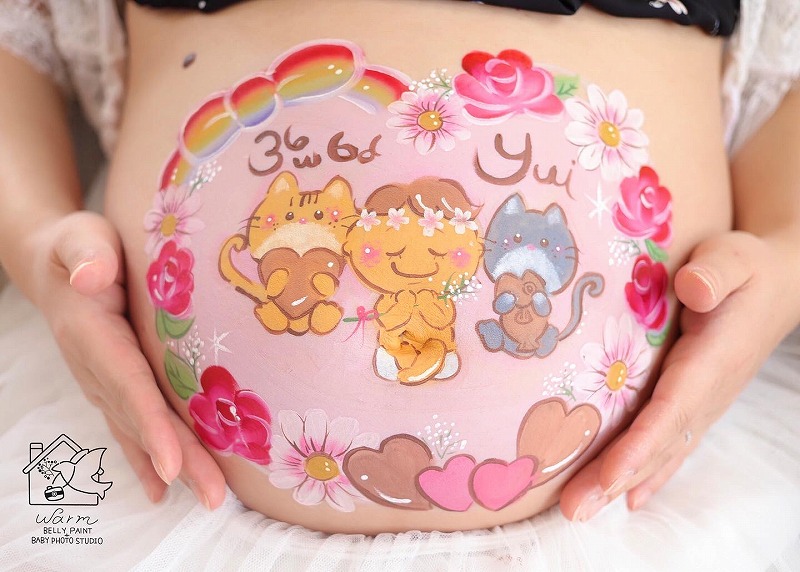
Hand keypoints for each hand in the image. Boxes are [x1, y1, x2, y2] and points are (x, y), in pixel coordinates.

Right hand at [30, 211, 225, 507]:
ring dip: (176, 466)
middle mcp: (97, 370)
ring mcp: (104, 383)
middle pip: (142, 421)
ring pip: (142, 431)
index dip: (151, 425)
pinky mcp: (114, 386)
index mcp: (93, 337)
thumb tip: (89, 275)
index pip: (128, 386)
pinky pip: (132, 427)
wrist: (55, 265)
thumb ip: (86, 254)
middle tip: (212, 497)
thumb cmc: (78, 247)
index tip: (173, 463)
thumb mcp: (81, 238)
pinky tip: (162, 488)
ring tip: (208, 498)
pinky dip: (147, 458)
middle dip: (178, 461)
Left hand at [560, 231, 799, 520]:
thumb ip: (715, 273)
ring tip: (582, 510)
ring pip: (660, 451)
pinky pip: (668, 444)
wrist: (772, 288)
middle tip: (573, 510)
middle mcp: (707, 392)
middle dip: (615, 478)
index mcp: (711, 359)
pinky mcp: (693, 404)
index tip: (610, 475)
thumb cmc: (744, 268)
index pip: (671, 409)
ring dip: (621, 483)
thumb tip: (693, 289)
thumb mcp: (734, 258)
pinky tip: (627, 498)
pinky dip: (647, 473)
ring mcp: (702, 404)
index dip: (641, 444)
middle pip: (658, 443)